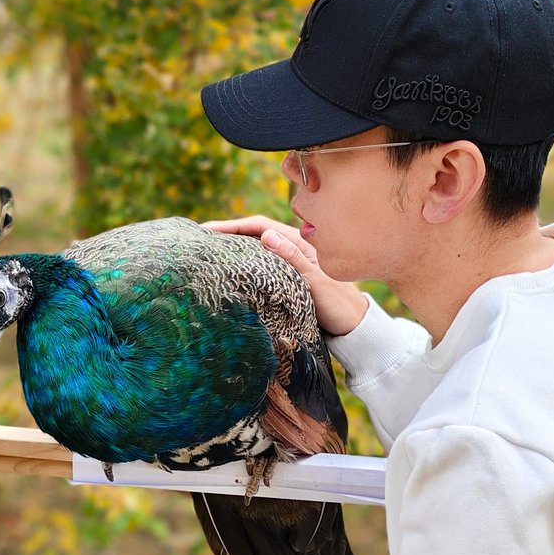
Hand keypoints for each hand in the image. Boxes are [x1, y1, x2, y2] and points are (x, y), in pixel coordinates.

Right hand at [203, 216, 368, 337]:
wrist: (355, 329)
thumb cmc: (339, 307)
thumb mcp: (316, 283)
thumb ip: (293, 259)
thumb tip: (265, 235)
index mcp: (299, 243)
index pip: (258, 226)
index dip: (231, 226)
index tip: (206, 231)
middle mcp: (293, 249)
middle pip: (253, 235)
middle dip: (226, 235)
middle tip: (198, 241)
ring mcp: (289, 264)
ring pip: (255, 251)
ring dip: (232, 250)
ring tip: (207, 255)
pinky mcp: (288, 280)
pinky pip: (260, 267)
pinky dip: (242, 266)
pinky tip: (229, 274)